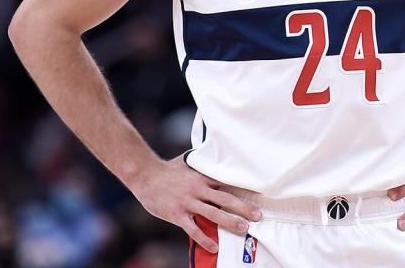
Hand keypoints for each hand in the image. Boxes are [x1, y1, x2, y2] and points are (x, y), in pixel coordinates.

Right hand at [128, 154, 261, 252]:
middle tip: (258, 215)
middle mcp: (198, 189)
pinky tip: (214, 247)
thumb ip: (202, 164)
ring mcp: (188, 202)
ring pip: (213, 214)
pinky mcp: (177, 214)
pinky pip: (194, 229)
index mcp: (202, 176)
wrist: (145, 176)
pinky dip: (205, 239)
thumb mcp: (188, 163)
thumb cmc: (168, 169)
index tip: (258, 194)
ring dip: (230, 222)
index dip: (243, 189)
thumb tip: (215, 157)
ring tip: (244, 228)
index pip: (227, 183)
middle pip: (225, 199)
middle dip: (243, 207)